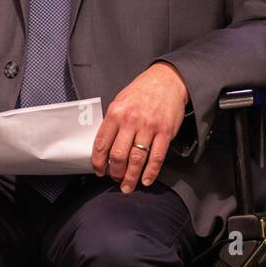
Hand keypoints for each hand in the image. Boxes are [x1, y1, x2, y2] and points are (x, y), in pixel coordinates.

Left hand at [92, 61, 189, 192]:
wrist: (167, 80)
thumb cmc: (141, 91)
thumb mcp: (120, 101)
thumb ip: (112, 122)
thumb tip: (105, 147)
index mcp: (116, 112)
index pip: (102, 143)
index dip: (98, 162)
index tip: (99, 171)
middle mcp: (131, 120)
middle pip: (118, 155)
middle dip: (115, 172)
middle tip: (115, 179)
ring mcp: (149, 127)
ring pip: (137, 159)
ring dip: (131, 177)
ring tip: (127, 186)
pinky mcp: (165, 132)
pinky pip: (157, 157)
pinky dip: (150, 173)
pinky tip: (145, 180)